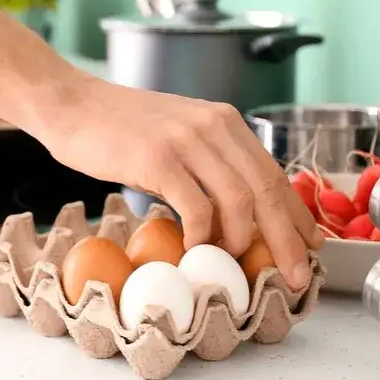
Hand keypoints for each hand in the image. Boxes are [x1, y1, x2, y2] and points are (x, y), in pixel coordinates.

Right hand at [40, 78, 323, 289]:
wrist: (70, 104)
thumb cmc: (117, 127)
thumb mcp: (177, 134)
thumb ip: (208, 163)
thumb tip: (235, 212)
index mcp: (224, 120)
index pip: (274, 173)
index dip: (296, 215)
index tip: (309, 246)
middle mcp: (214, 126)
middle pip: (267, 190)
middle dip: (286, 239)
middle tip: (294, 275)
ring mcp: (186, 141)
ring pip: (240, 201)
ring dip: (241, 241)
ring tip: (229, 260)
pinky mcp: (158, 159)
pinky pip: (196, 208)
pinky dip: (202, 235)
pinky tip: (192, 248)